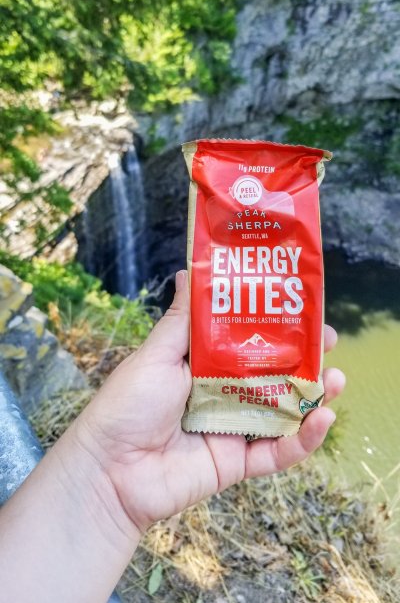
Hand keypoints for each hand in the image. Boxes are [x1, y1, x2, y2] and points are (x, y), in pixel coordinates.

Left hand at [76, 270, 344, 532]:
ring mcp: (234, 428)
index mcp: (204, 364)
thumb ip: (183, 319)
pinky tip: (323, 418)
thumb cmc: (128, 405)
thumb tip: (190, 270)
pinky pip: (279, 452)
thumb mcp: (157, 354)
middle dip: (305, 358)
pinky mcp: (239, 463)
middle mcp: (224, 393)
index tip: (304, 307)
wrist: (109, 471)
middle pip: (274, 373)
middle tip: (329, 341)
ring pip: (284, 411)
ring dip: (315, 395)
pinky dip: (305, 439)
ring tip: (337, 378)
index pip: (250, 339)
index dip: (277, 325)